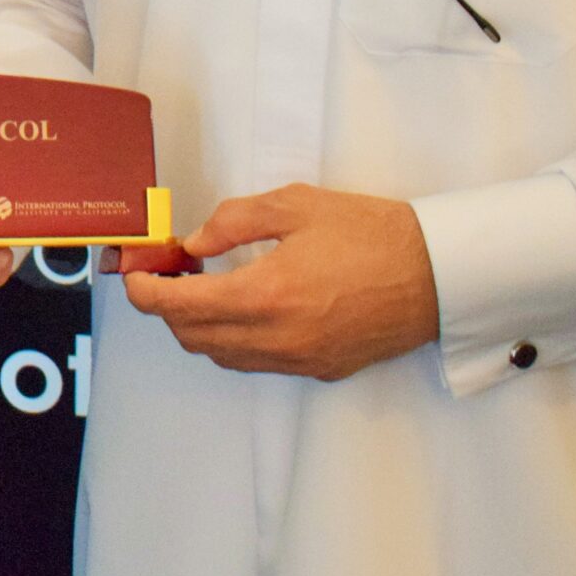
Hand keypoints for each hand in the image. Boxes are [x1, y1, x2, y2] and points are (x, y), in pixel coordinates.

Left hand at [121, 183, 438, 381]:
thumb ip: (233, 222)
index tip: (134, 275)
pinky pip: (258, 363)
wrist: (440, 273)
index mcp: (267, 295)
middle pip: (193, 337)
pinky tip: (244, 307)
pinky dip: (235, 340)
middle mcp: (279, 339)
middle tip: (169, 272)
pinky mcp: (322, 369)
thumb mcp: (295, 206)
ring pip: (222, 356)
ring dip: (199, 326)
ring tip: (204, 287)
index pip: (180, 307)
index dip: (145, 292)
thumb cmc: (372, 232)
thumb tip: (193, 244)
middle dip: (168, 307)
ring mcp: (301, 360)